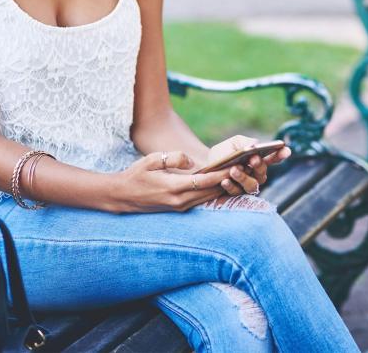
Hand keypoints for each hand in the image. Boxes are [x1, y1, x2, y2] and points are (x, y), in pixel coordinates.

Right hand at [112, 151, 229, 212]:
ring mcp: (180, 207)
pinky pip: (202, 200)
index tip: (238, 165)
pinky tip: (223, 182)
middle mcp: (180, 201)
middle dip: (229, 180)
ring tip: (239, 174)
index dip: (223, 173)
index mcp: (174, 188)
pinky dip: (213, 191)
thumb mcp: (151, 160)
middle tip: (245, 168)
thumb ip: (173, 158)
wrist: (122, 196)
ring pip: (209, 197)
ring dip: (223, 186)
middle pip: (212, 191)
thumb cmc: (136, 175)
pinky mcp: (180, 208)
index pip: (205, 181)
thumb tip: (192, 160)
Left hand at [208, 136, 291, 197]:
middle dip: (259, 165)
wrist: (204, 169)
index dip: (280, 155)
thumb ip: (244, 142)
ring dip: (243, 177)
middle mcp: (255, 175)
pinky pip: (235, 192)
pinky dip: (230, 186)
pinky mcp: (234, 195)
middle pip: (262, 173)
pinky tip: (224, 180)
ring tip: (234, 169)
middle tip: (253, 159)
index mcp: (258, 160)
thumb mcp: (233, 143)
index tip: (286, 150)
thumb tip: (255, 145)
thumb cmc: (222, 154)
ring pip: (251, 185)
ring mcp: (245, 186)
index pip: (272, 158)